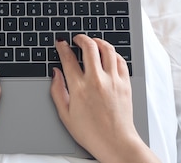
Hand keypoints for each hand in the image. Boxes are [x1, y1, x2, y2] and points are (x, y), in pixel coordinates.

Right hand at [50, 34, 159, 162]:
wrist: (115, 142)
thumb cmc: (91, 132)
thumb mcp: (65, 115)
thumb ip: (57, 91)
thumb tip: (55, 73)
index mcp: (79, 88)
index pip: (68, 58)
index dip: (63, 47)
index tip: (61, 43)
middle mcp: (96, 80)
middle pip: (89, 47)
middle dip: (80, 38)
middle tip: (77, 39)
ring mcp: (113, 80)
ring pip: (107, 49)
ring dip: (98, 41)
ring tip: (93, 42)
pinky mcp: (125, 83)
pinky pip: (120, 60)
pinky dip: (113, 54)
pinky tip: (108, 55)